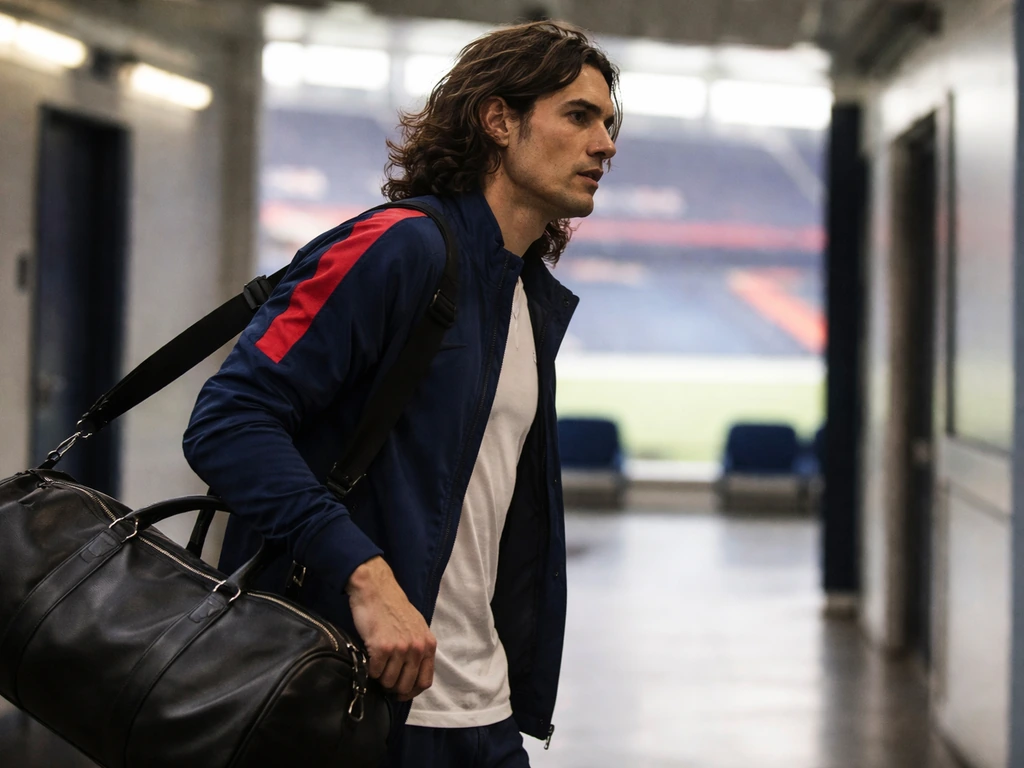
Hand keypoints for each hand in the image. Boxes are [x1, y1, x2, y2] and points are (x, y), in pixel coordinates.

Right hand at [346, 556, 435, 701]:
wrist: (376, 590)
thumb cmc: (394, 608)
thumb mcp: (416, 628)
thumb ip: (419, 649)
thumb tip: (412, 675)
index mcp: (429, 644)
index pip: (425, 681)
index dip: (411, 691)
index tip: (400, 692)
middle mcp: (418, 648)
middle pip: (406, 685)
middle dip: (393, 687)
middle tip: (384, 677)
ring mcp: (401, 649)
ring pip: (389, 682)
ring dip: (380, 678)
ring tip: (376, 664)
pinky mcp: (383, 647)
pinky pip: (375, 672)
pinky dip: (369, 670)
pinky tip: (368, 658)